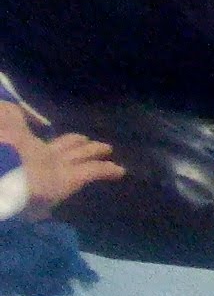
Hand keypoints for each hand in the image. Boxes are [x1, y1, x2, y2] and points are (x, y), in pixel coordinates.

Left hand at [0, 101, 119, 213]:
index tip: (78, 134)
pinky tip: (120, 170)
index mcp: (30, 146)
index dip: (64, 136)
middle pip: (70, 149)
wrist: (3, 175)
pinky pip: (92, 172)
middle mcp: (46, 159)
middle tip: (98, 143)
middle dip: (82, 144)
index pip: (52, 140)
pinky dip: (106, 170)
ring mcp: (58, 171)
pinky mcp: (68, 181)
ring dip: (95, 153)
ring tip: (108, 152)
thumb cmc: (3, 149)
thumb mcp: (6, 124)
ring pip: (83, 159)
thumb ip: (13, 114)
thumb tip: (32, 113)